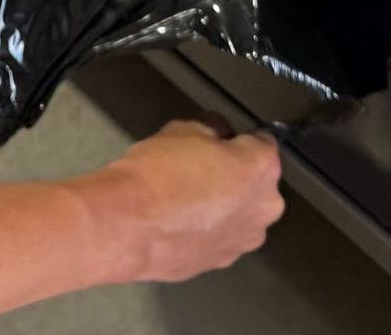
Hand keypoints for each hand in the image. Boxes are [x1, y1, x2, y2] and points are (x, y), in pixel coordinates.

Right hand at [80, 118, 284, 282]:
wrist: (127, 224)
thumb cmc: (156, 176)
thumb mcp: (183, 128)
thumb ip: (211, 129)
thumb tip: (215, 134)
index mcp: (261, 169)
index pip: (263, 143)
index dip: (238, 139)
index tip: (221, 140)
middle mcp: (263, 208)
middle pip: (256, 184)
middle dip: (234, 175)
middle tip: (198, 168)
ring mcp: (243, 241)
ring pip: (239, 214)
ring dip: (221, 205)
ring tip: (184, 197)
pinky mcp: (220, 262)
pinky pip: (220, 237)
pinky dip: (205, 229)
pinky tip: (178, 220)